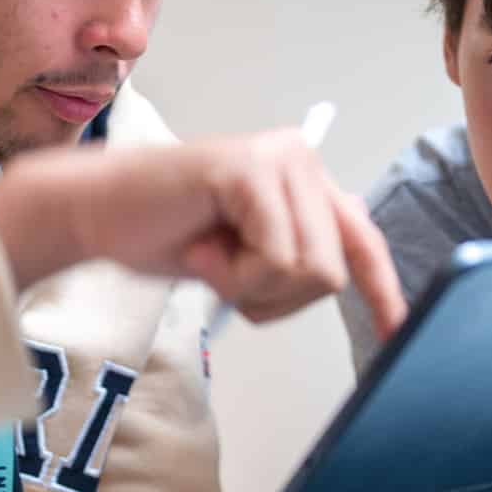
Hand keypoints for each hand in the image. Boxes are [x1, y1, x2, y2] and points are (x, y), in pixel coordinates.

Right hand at [0, 130, 407, 340]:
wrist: (98, 213)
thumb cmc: (167, 235)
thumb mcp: (245, 261)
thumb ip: (292, 263)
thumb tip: (348, 285)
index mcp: (306, 184)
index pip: (363, 242)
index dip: (382, 291)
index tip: (394, 331)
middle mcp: (302, 162)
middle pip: (335, 272)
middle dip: (276, 297)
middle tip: (223, 271)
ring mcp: (280, 160)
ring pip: (312, 269)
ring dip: (251, 285)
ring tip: (210, 255)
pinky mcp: (252, 167)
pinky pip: (277, 258)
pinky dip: (235, 274)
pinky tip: (200, 247)